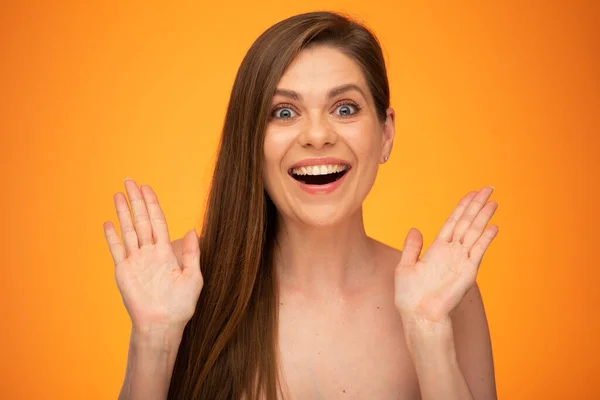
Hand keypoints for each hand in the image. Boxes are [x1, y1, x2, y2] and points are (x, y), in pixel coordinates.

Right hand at [103, 179, 202, 332]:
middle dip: (136, 200)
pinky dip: (112, 237)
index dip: (152, 204)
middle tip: (129, 181)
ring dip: (123, 212)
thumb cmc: (180, 305)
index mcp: (166, 252)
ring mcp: (135, 261)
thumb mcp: (193, 277)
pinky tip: (108, 223)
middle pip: (141, 220)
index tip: (147, 188)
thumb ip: (191, 253)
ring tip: (117, 194)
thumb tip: (192, 230)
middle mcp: (149, 253)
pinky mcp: (124, 272)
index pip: (158, 221)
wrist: (163, 325)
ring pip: (128, 230)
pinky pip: (117, 250)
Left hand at [394, 186, 497, 323]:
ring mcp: (461, 261)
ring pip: (474, 232)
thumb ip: (412, 247)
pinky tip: (493, 226)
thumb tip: (415, 229)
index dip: (462, 207)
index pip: (453, 222)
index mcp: (437, 249)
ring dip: (483, 216)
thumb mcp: (405, 267)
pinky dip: (485, 238)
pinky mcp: (467, 271)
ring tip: (493, 201)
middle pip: (466, 222)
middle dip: (477, 205)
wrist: (418, 316)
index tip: (471, 193)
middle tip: (488, 188)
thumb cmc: (410, 297)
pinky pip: (478, 251)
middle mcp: (452, 252)